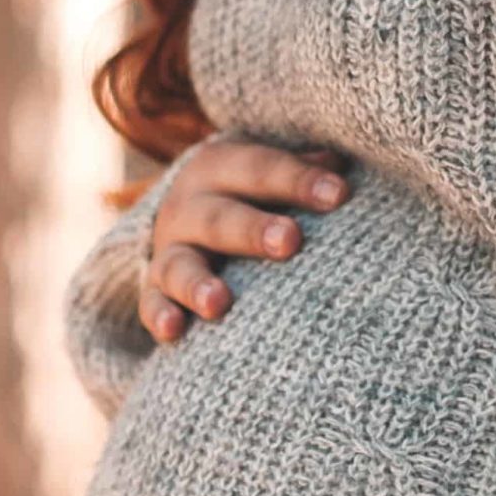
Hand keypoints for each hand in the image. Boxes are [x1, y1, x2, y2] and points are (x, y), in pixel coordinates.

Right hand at [139, 134, 350, 342]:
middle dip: (253, 230)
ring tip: (219, 303)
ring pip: (179, 265)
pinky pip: (151, 303)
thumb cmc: (253, 194)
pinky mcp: (155, 289)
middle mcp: (189, 207)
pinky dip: (160, 316)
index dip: (298, 180)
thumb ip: (304, 169)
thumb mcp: (270, 173)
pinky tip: (175, 331)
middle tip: (290, 241)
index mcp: (221, 168)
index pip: (261, 170)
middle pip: (220, 218)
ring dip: (198, 283)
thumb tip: (344, 164)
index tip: (339, 194)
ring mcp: (169, 250)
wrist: (187, 216)